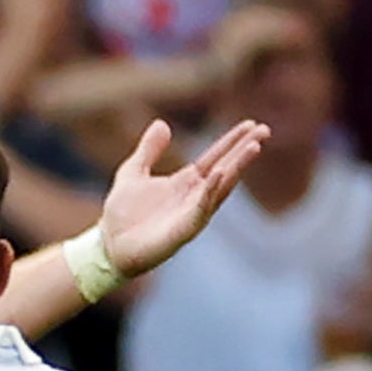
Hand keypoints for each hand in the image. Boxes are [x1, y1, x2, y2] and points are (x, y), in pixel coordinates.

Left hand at [90, 117, 272, 279]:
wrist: (107, 247)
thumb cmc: (121, 214)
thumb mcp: (132, 172)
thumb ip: (148, 150)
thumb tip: (162, 123)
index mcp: (185, 182)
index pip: (215, 157)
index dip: (232, 141)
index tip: (251, 123)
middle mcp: (195, 196)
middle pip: (226, 169)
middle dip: (244, 150)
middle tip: (264, 130)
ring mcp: (192, 213)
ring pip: (221, 187)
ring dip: (237, 167)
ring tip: (254, 147)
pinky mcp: (184, 230)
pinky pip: (202, 209)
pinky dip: (211, 192)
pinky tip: (220, 174)